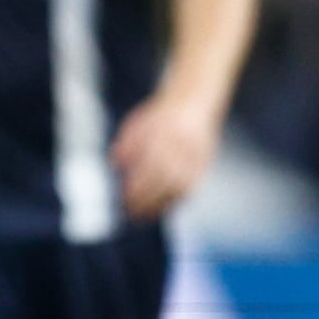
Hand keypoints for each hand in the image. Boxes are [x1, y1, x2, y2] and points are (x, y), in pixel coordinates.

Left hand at [108, 89, 218, 220]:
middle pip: (163, 179)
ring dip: (161, 205)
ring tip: (145, 216)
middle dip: (146, 200)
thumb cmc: (159, 116)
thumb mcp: (136, 123)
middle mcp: (179, 146)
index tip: (124, 200)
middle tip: (131, 214)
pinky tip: (164, 208)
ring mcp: (194, 156)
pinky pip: (192, 186)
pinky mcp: (203, 163)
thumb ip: (126, 144)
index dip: (137, 187)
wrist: (193, 102)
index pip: (148, 166)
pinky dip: (177, 201)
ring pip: (179, 186)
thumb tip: (115, 164)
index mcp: (161, 134)